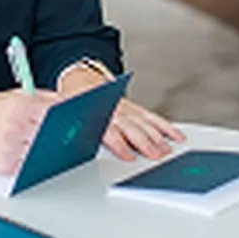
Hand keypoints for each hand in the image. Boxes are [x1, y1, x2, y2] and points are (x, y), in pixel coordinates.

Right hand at [0, 89, 59, 174]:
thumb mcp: (11, 96)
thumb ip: (39, 99)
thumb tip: (65, 104)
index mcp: (18, 106)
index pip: (53, 111)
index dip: (65, 115)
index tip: (73, 116)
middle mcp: (15, 127)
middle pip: (51, 134)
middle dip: (59, 133)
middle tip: (66, 133)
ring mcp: (10, 149)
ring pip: (42, 152)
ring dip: (47, 149)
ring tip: (51, 144)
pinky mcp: (5, 167)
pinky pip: (28, 165)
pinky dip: (32, 160)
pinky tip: (34, 154)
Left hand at [57, 63, 184, 161]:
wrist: (82, 80)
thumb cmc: (74, 101)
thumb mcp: (66, 111)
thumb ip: (69, 125)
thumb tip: (62, 140)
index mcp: (98, 114)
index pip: (110, 131)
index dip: (120, 144)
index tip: (128, 156)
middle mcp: (115, 111)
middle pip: (133, 129)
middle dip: (145, 143)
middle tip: (157, 156)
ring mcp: (128, 109)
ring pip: (145, 124)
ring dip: (158, 138)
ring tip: (167, 151)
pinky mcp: (136, 109)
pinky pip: (153, 118)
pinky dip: (165, 127)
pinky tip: (176, 137)